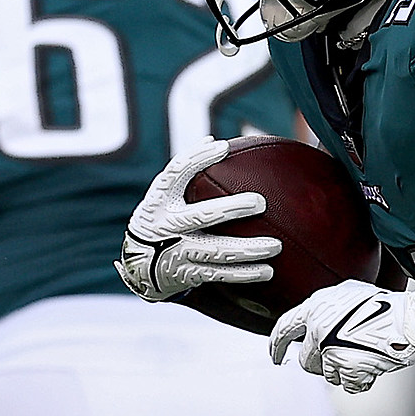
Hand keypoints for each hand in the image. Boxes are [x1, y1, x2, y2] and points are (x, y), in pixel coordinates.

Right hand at [120, 137, 277, 301]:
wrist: (139, 267)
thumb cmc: (163, 220)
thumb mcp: (165, 198)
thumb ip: (187, 174)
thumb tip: (214, 141)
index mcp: (160, 200)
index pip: (176, 173)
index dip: (197, 158)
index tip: (223, 147)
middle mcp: (166, 225)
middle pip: (201, 215)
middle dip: (232, 209)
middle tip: (260, 202)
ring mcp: (175, 252)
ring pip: (217, 250)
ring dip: (248, 249)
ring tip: (276, 246)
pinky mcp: (187, 274)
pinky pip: (220, 274)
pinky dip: (245, 274)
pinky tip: (268, 272)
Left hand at [268, 279, 414, 392]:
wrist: (412, 320)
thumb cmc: (387, 306)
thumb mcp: (348, 294)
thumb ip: (326, 308)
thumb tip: (313, 324)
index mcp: (316, 308)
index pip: (284, 329)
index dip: (277, 345)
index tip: (275, 355)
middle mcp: (320, 329)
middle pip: (307, 360)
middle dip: (322, 363)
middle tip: (340, 359)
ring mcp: (334, 350)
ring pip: (329, 374)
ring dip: (345, 371)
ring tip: (365, 356)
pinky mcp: (350, 368)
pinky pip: (349, 385)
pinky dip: (361, 380)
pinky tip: (373, 366)